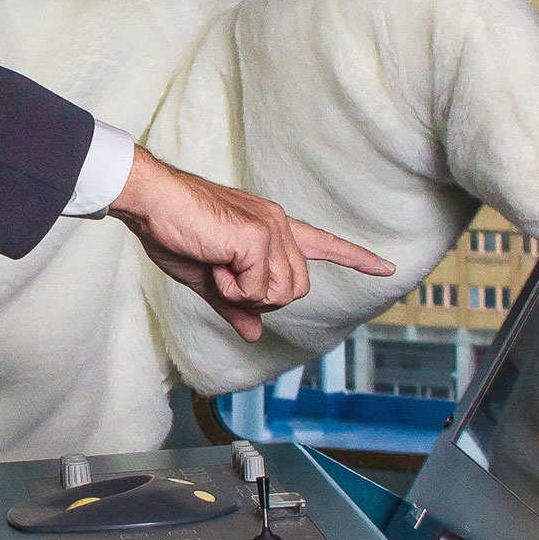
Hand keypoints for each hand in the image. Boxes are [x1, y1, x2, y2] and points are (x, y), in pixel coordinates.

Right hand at [109, 147, 394, 341]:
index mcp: (271, 229)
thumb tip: (256, 335)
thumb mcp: (210, 278)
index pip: (323, 243)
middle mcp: (279, 225)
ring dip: (244, 294)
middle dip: (259, 299)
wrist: (152, 204)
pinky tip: (214, 263)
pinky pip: (258, 290)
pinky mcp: (257, 237)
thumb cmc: (175, 232)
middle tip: (224, 276)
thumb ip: (236, 305)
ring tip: (217, 265)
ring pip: (280, 294)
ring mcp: (271, 229)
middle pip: (296, 290)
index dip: (356, 259)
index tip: (386, 269)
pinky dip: (232, 288)